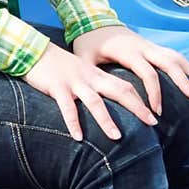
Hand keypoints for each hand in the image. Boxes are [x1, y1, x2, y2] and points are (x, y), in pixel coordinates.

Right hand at [22, 40, 160, 142]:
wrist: (33, 51)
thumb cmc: (58, 66)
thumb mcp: (81, 73)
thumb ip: (94, 85)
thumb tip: (107, 103)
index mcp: (97, 75)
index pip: (126, 86)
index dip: (141, 100)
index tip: (154, 116)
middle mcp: (90, 78)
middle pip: (120, 91)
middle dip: (137, 107)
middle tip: (152, 123)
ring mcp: (74, 83)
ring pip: (95, 102)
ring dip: (106, 121)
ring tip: (117, 138)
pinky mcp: (57, 88)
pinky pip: (67, 108)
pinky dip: (73, 123)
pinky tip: (78, 138)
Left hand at [72, 25, 188, 114]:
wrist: (94, 19)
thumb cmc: (88, 42)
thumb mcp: (84, 58)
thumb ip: (90, 75)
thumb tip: (94, 100)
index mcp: (128, 51)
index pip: (148, 73)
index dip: (154, 93)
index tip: (156, 111)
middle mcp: (143, 46)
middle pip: (170, 62)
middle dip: (183, 80)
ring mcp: (150, 45)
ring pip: (176, 56)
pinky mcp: (153, 46)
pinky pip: (174, 55)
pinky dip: (187, 67)